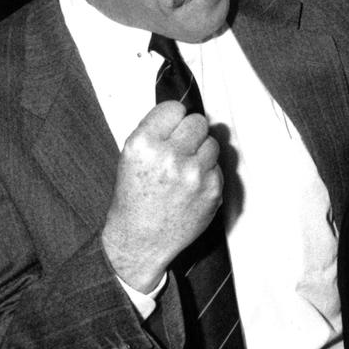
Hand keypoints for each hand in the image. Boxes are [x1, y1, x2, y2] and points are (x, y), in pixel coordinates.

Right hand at [102, 101, 221, 290]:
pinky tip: (191, 187)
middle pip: (198, 122)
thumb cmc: (134, 198)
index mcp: (144, 144)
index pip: (174, 108)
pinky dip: (208, 173)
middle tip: (181, 148)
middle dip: (190, 132)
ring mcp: (194, 174)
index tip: (172, 127)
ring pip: (212, 143)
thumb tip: (186, 113)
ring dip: (202, 152)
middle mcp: (170, 156)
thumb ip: (157, 132)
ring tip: (185, 169)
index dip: (173, 118)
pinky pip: (218, 166)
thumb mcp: (130, 156)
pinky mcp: (211, 190)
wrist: (140, 239)